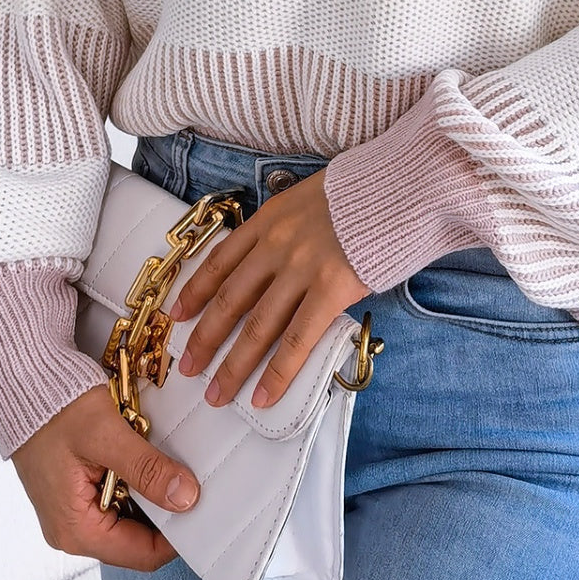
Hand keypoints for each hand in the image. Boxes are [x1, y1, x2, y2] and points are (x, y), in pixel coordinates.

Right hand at [10, 383, 201, 571]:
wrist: (20, 383)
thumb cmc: (53, 407)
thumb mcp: (106, 435)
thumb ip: (146, 469)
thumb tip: (185, 498)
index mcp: (76, 530)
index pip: (142, 554)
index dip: (178, 536)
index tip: (204, 509)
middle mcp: (73, 529)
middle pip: (139, 538)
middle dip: (167, 510)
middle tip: (192, 479)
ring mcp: (74, 511)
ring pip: (131, 516)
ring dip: (152, 491)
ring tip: (165, 461)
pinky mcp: (77, 492)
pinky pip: (119, 497)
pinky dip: (137, 479)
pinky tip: (144, 455)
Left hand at [168, 167, 371, 409]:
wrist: (401, 183)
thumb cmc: (363, 193)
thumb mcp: (310, 198)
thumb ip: (289, 228)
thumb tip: (279, 262)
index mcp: (269, 219)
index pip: (220, 261)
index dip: (195, 291)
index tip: (177, 316)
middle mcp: (276, 244)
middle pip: (229, 298)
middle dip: (205, 338)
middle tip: (188, 368)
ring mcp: (301, 267)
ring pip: (257, 325)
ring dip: (233, 365)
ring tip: (217, 394)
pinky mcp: (331, 288)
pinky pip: (297, 338)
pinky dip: (277, 372)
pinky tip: (263, 395)